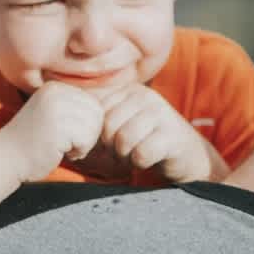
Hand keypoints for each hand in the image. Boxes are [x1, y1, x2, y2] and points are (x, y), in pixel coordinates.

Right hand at [0, 81, 105, 182]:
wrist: (5, 158)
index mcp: (56, 87)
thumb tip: (106, 110)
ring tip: (63, 147)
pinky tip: (60, 152)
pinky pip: (87, 139)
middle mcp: (56, 93)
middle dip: (88, 134)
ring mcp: (56, 108)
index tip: (67, 134)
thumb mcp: (54, 115)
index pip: (93, 103)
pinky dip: (79, 151)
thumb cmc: (33, 142)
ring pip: (94, 127)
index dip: (86, 124)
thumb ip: (75, 108)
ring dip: (83, 144)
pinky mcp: (57, 126)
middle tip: (67, 143)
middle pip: (97, 113)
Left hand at [99, 84, 225, 182]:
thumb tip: (65, 120)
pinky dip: (141, 163)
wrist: (188, 156)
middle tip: (127, 151)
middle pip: (107, 127)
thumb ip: (98, 119)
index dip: (99, 134)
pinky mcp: (172, 135)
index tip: (113, 141)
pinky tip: (150, 158)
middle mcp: (144, 96)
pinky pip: (141, 153)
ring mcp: (160, 113)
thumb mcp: (121, 126)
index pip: (96, 113)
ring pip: (123, 140)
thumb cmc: (146, 142)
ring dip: (127, 156)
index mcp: (128, 90)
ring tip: (137, 154)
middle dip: (113, 146)